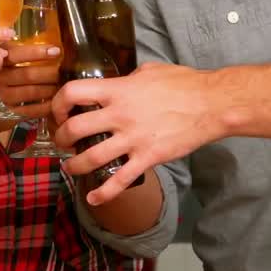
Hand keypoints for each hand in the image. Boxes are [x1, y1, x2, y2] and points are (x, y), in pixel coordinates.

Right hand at [0, 42, 60, 121]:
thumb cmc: (3, 62)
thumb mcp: (2, 47)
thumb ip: (3, 37)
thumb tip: (11, 32)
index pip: (16, 54)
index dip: (37, 52)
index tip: (56, 51)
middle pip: (27, 75)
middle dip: (50, 73)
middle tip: (65, 71)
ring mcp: (3, 95)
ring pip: (30, 92)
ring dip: (49, 88)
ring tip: (62, 84)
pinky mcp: (9, 110)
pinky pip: (30, 110)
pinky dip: (45, 105)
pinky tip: (56, 100)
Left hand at [51, 62, 221, 205]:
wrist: (211, 104)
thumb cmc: (185, 83)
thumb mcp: (149, 72)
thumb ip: (128, 79)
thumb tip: (119, 84)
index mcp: (118, 90)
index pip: (73, 93)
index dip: (58, 103)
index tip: (59, 112)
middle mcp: (120, 115)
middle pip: (74, 129)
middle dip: (61, 138)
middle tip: (62, 142)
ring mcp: (133, 139)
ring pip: (91, 158)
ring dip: (75, 166)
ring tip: (71, 168)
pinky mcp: (148, 158)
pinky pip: (120, 180)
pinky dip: (103, 193)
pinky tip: (94, 198)